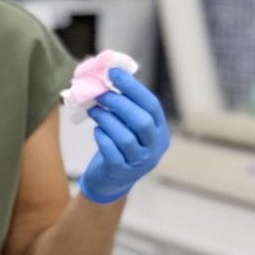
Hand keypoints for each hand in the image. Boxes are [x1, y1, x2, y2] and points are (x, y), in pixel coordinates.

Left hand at [78, 68, 169, 203]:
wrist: (110, 181)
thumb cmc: (119, 146)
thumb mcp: (128, 126)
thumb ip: (125, 106)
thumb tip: (109, 75)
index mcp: (160, 131)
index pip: (151, 105)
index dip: (132, 87)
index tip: (113, 73)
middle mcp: (154, 148)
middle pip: (141, 121)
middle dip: (119, 103)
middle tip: (100, 93)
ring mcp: (139, 163)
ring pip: (125, 137)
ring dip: (107, 119)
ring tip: (94, 109)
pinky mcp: (121, 172)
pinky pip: (111, 152)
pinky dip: (102, 138)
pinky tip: (97, 131)